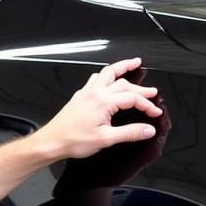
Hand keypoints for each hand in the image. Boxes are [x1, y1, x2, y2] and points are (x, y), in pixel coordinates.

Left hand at [32, 57, 162, 161]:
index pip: (132, 98)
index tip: (154, 112)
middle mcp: (95, 93)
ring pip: (108, 73)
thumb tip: (147, 130)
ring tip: (133, 63)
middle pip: (123, 83)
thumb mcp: (106, 139)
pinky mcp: (79, 96)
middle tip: (152, 91)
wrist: (51, 142)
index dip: (147, 105)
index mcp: (103, 102)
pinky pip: (95, 79)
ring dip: (122, 67)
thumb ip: (129, 133)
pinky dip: (106, 75)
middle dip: (140, 87)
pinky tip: (107, 78)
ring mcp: (86, 93)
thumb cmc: (73, 141)